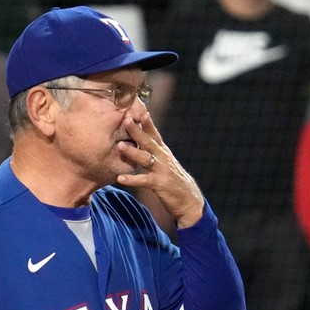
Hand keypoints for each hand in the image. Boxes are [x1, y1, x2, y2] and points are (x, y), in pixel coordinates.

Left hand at [115, 109, 204, 227]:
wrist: (189, 200)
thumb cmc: (173, 180)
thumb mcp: (165, 162)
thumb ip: (154, 151)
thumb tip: (140, 140)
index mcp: (163, 151)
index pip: (154, 133)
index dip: (147, 122)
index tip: (139, 108)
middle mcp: (163, 158)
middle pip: (148, 141)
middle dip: (137, 130)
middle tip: (125, 119)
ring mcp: (161, 170)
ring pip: (145, 159)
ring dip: (132, 152)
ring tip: (119, 145)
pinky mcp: (160, 184)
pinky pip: (143, 181)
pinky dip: (132, 179)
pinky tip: (120, 178)